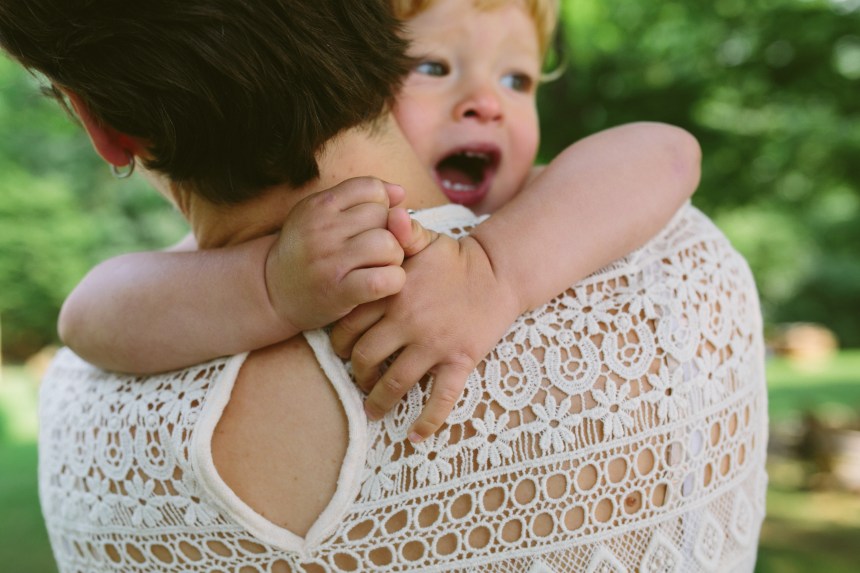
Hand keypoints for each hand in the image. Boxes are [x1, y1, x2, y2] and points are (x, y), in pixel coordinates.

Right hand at [265, 177, 407, 331]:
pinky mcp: (339, 291)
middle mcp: (323, 228)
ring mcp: (330, 260)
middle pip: (384, 217)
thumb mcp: (321, 215)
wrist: (272, 292)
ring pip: (389, 245)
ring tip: (378, 266)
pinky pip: (385, 279)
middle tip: (376, 251)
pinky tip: (382, 285)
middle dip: (390, 233)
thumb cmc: (306, 251)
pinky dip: (393, 282)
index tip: (371, 225)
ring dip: (394, 258)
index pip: (373, 189)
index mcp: (319, 205)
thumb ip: (358, 198)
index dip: (382, 206)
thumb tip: (400, 192)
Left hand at [330, 234, 521, 442]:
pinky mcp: (459, 361)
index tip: (342, 351)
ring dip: (379, 401)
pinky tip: (415, 437)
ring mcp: (434, 345)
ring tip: (374, 410)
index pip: (351, 325)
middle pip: (366, 358)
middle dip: (356, 374)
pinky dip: (427, 421)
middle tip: (358, 380)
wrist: (499, 275)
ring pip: (395, 383)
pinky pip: (441, 399)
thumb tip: (386, 212)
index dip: (340, 343)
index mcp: (394, 294)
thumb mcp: (425, 240)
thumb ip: (399, 233)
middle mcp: (409, 322)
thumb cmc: (455, 259)